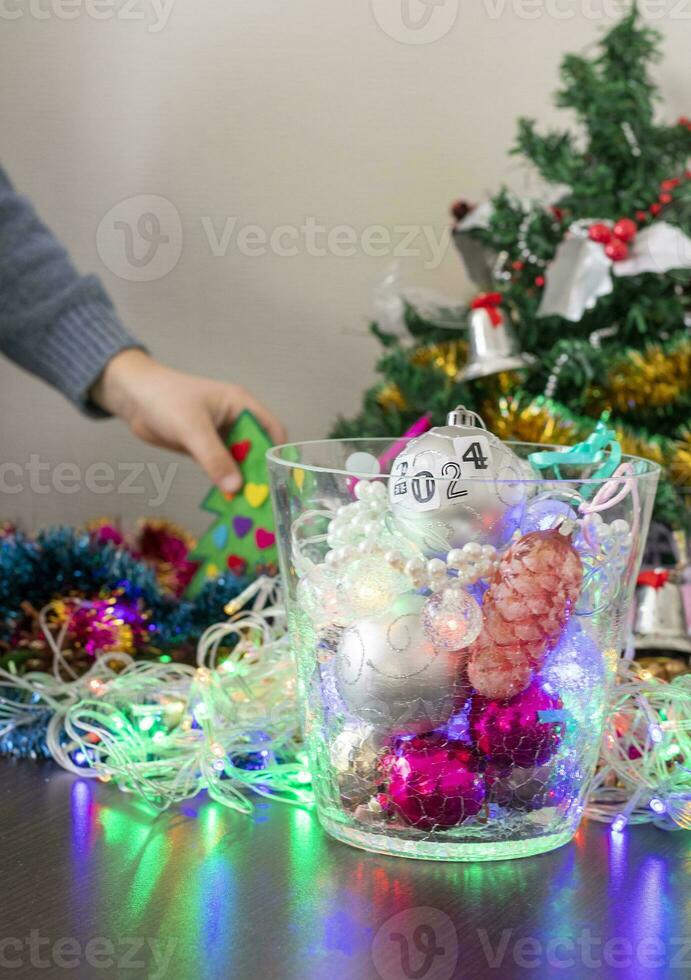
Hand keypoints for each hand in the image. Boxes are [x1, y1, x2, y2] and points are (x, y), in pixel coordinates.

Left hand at [91, 349, 285, 492]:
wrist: (131, 397)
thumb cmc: (165, 399)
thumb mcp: (192, 428)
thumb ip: (214, 457)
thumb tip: (236, 487)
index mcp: (241, 406)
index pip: (272, 431)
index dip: (278, 455)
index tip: (279, 481)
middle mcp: (236, 421)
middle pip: (258, 451)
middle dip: (260, 474)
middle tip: (264, 502)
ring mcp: (220, 437)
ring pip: (239, 463)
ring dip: (242, 482)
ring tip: (249, 508)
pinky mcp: (205, 450)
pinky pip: (221, 469)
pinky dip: (225, 483)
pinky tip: (228, 502)